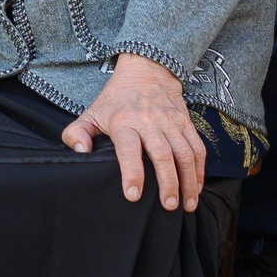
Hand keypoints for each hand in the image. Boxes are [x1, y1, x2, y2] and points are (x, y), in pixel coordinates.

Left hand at [62, 53, 203, 211]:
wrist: (145, 70)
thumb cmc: (116, 98)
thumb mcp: (91, 112)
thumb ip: (77, 133)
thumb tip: (81, 152)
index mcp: (123, 121)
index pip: (128, 149)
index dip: (132, 173)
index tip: (133, 195)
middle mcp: (149, 121)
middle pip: (162, 154)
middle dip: (168, 183)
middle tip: (168, 206)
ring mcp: (170, 121)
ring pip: (184, 153)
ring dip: (189, 180)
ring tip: (188, 204)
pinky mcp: (186, 121)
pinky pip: (197, 147)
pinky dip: (200, 169)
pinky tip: (197, 186)